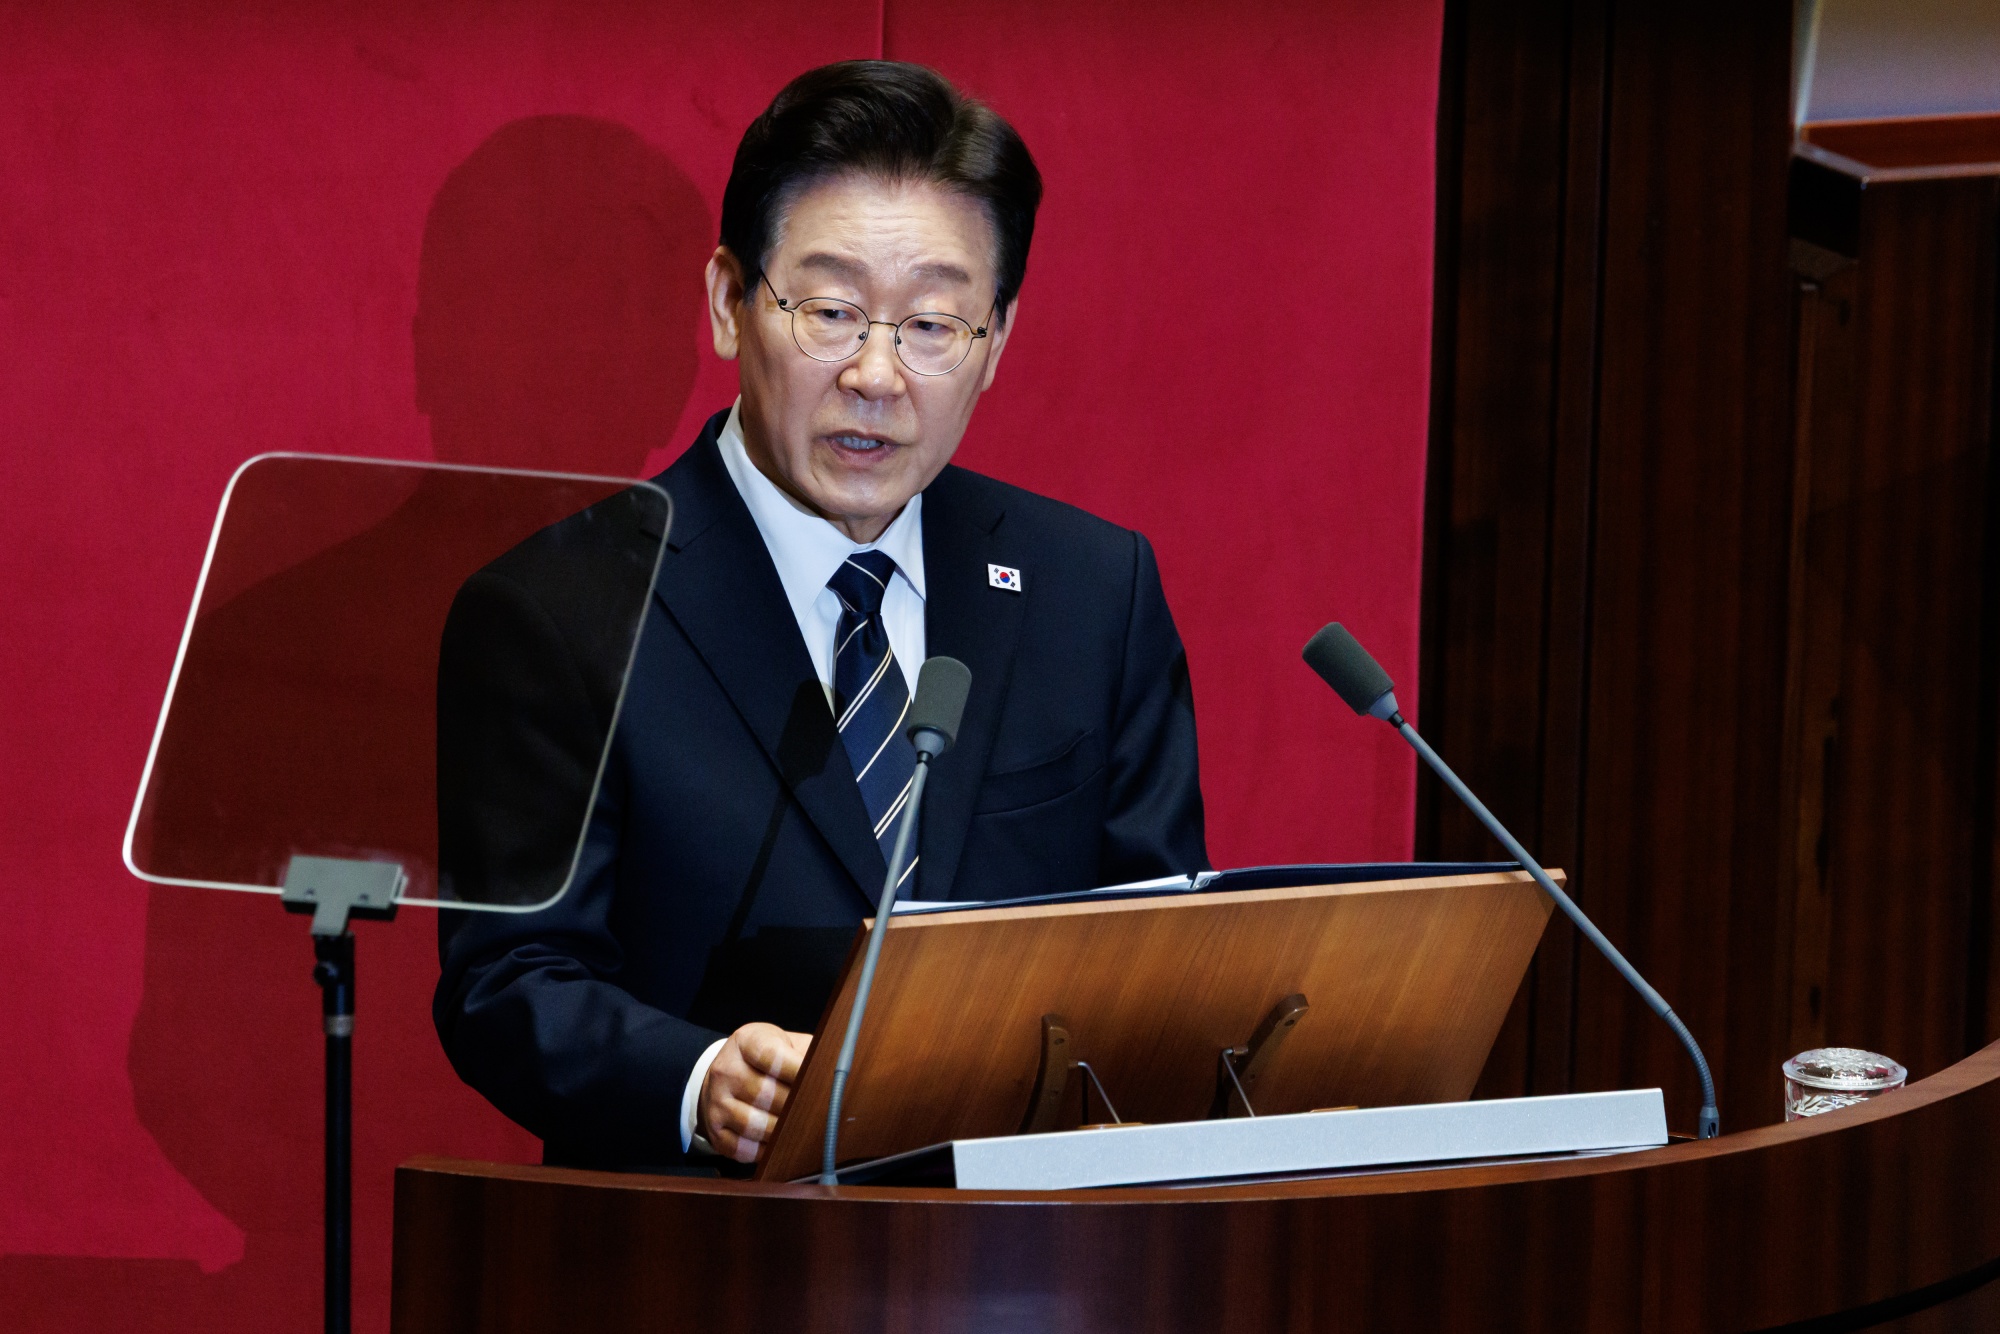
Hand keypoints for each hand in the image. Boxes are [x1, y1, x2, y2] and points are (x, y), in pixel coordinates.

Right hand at [698, 1023, 811, 1163]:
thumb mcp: (783, 1043)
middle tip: (820, 1114)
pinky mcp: (714, 1129)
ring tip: (803, 1131)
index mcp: (746, 1042)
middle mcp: (725, 1070)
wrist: (725, 1072)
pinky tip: (780, 1146)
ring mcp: (716, 1101)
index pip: (773, 1057)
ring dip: (783, 1132)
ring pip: (754, 1125)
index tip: (822, 1083)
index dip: (799, 1071)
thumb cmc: (766, 1059)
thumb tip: (837, 1073)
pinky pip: (742, 1148)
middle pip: (766, 1094)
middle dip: (796, 1106)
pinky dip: (764, 1152)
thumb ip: (808, 1053)